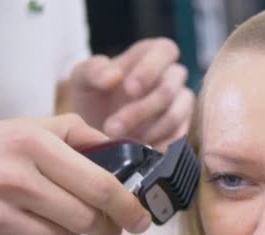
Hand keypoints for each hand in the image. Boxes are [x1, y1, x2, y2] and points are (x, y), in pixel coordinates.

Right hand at [0, 114, 151, 234]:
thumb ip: (78, 134)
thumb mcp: (29, 129)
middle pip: (85, 220)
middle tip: (108, 228)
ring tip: (45, 215)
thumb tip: (124, 149)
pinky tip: (14, 227)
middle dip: (105, 228)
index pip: (99, 185)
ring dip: (64, 234)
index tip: (141, 219)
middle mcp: (12, 179)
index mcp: (32, 145)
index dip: (128, 207)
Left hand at [69, 38, 193, 151]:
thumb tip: (114, 76)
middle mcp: (173, 77)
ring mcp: (181, 105)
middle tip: (112, 128)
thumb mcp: (83, 79)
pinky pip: (176, 139)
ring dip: (146, 131)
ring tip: (121, 143)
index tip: (128, 89)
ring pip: (175, 116)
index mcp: (152, 54)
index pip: (165, 51)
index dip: (150, 69)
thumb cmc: (94, 98)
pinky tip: (136, 153)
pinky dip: (155, 147)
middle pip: (169, 88)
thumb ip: (93, 70)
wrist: (96, 132)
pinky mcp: (182, 131)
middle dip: (141, 110)